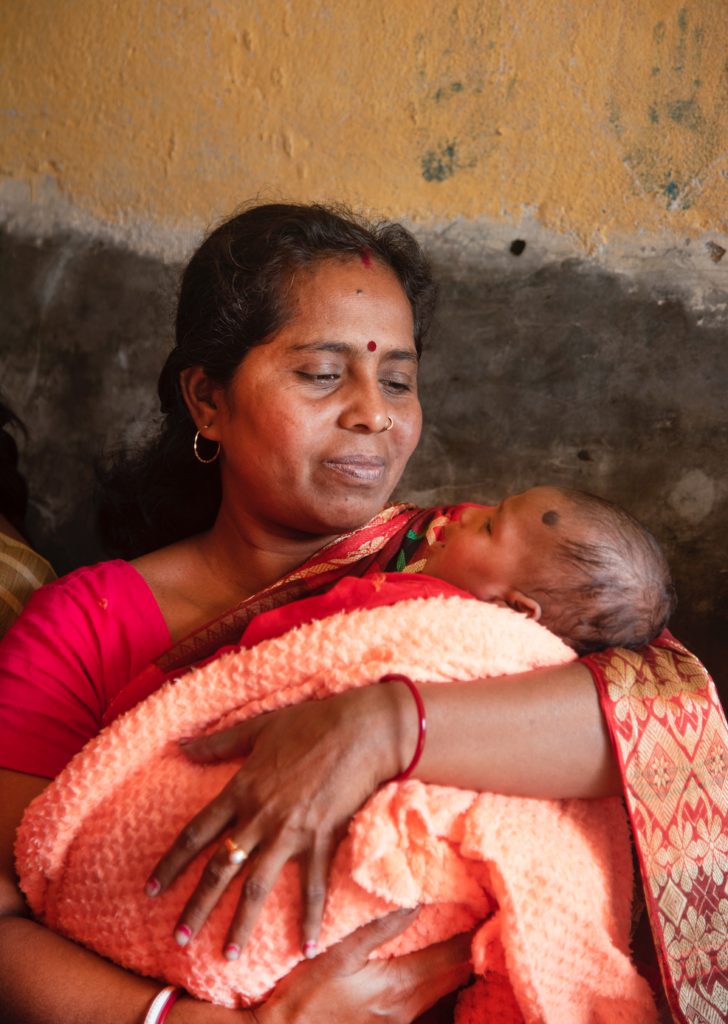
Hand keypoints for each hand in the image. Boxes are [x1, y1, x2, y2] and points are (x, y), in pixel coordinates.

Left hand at [147, 683, 417, 957]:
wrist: (359, 731)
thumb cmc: (309, 723)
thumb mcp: (258, 728)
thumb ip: (219, 743)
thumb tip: (181, 746)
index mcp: (240, 790)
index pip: (195, 834)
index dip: (171, 864)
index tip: (152, 889)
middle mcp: (258, 818)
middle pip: (219, 870)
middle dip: (196, 907)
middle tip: (179, 938)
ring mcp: (290, 832)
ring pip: (256, 887)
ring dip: (240, 924)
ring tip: (226, 956)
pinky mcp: (321, 840)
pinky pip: (313, 888)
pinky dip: (310, 919)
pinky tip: (306, 948)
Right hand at [255, 909, 472, 1023]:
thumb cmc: (304, 998)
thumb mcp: (337, 955)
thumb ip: (377, 929)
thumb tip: (413, 901)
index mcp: (398, 987)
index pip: (451, 958)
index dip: (474, 935)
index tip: (491, 912)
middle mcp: (407, 1009)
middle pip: (453, 977)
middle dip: (470, 948)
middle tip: (485, 919)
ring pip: (441, 991)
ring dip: (455, 965)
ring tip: (465, 936)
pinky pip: (425, 1002)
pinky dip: (436, 981)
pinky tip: (433, 966)